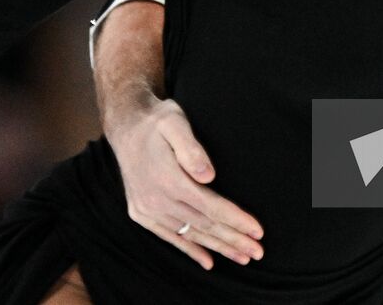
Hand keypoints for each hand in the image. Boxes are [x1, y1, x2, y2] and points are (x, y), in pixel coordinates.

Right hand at [106, 96, 263, 268]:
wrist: (125, 125)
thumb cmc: (156, 121)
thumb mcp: (174, 122)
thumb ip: (192, 149)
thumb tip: (209, 175)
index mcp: (168, 179)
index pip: (211, 207)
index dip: (236, 221)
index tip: (258, 232)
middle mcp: (156, 199)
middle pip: (204, 225)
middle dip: (234, 240)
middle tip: (258, 253)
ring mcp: (147, 209)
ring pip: (189, 234)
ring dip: (217, 247)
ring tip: (242, 258)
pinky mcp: (140, 213)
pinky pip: (169, 237)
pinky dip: (190, 250)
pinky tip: (208, 261)